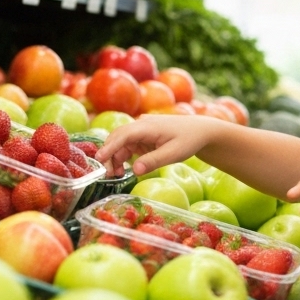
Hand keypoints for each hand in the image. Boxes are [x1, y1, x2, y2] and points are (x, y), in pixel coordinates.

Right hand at [95, 114, 219, 176]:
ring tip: (116, 175)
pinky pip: (128, 145)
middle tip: (107, 174)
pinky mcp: (142, 136)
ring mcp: (141, 129)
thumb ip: (154, 161)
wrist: (200, 130)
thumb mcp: (174, 154)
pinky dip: (123, 156)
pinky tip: (123, 169)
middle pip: (117, 138)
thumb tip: (134, 171)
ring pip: (121, 143)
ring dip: (116, 158)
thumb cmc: (189, 140)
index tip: (99, 158)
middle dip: (109, 155)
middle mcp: (141, 125)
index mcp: (148, 126)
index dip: (110, 147)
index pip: (123, 135)